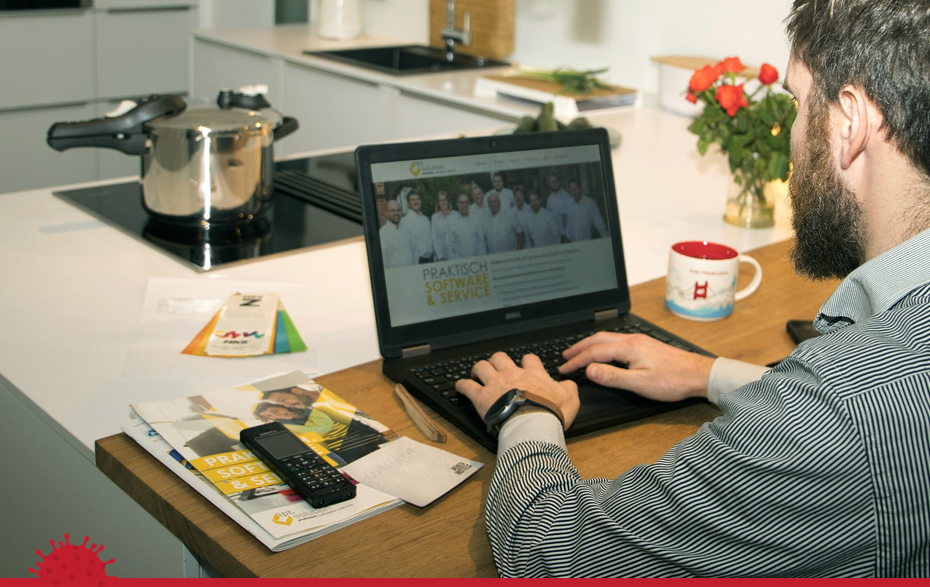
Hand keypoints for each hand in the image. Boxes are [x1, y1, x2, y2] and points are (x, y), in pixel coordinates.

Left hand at [455, 352, 580, 427]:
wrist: (534, 424)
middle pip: (500, 357)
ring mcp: (495, 384)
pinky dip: (461, 385)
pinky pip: (467, 386)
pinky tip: (459, 386)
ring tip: (476, 372)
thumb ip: (568, 388)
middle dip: (497, 360)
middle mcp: (512, 374)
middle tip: (495, 367)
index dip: (526, 361)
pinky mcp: (481, 396)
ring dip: (478, 368)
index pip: (529, 359)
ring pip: (482, 366)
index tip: (525, 364)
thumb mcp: (570, 399)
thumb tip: (568, 384)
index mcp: (533, 375)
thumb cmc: (551, 413)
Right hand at [559, 332, 713, 402]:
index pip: (594, 352)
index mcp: (629, 347)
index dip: (577, 361)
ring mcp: (640, 341)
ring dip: (590, 345)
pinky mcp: (646, 345)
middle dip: (579, 347)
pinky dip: (603, 345)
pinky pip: (617, 341)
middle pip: (598, 339)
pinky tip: (604, 351)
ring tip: (579, 352)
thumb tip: (590, 370)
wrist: (699, 374)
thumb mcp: (640, 383)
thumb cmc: (673, 380)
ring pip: (608, 338)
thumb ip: (613, 376)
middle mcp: (632, 340)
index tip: (564, 368)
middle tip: (565, 356)